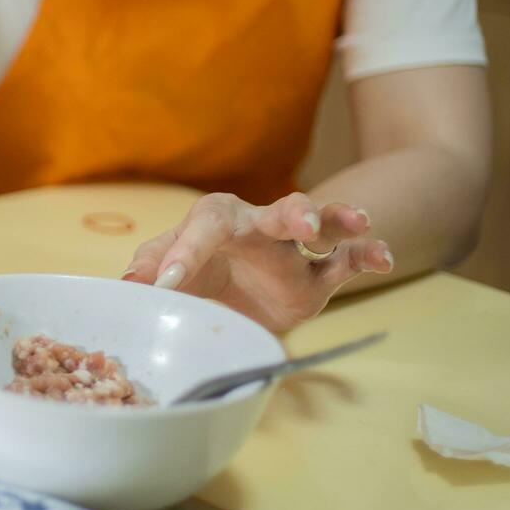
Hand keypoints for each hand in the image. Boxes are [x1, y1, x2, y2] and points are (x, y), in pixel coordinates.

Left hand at [121, 192, 394, 331]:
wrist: (223, 300)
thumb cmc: (192, 275)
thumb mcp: (165, 272)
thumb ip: (149, 270)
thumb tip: (128, 283)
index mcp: (215, 221)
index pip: (203, 225)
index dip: (183, 252)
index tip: (167, 283)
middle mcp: (258, 226)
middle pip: (277, 210)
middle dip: (295, 213)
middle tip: (304, 225)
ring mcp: (291, 251)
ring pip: (321, 224)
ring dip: (337, 220)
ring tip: (357, 222)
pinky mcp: (315, 278)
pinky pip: (345, 261)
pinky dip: (365, 255)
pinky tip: (381, 258)